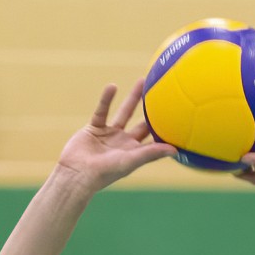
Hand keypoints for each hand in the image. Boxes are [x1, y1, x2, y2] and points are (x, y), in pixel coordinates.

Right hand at [57, 80, 176, 193]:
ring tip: (143, 81)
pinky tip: (112, 86)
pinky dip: (106, 99)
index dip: (164, 128)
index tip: (178, 115)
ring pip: (124, 112)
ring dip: (133, 98)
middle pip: (141, 122)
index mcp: (134, 152)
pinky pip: (102, 110)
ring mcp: (109, 135)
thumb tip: (175, 150)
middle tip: (163, 93)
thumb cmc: (106, 172)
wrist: (77, 173)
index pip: (153, 138)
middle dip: (151, 110)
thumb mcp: (131, 161)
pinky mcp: (94, 128)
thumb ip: (152, 153)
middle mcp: (123, 142)